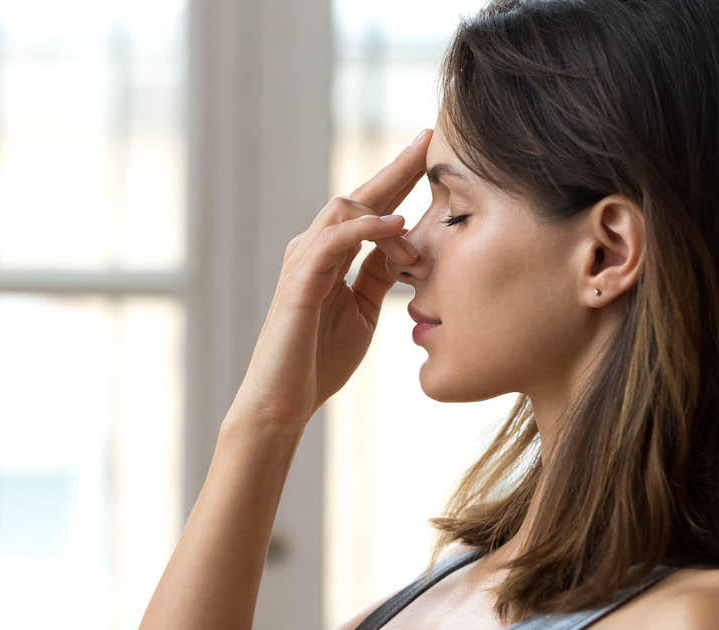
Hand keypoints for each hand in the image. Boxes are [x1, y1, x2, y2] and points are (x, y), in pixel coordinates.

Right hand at [223, 129, 431, 433]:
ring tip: (416, 238)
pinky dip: (367, 229)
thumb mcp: (364, 310)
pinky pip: (335, 240)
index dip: (401, 178)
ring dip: (388, 213)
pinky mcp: (298, 281)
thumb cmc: (318, 359)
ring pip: (344, 208)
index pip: (371, 206)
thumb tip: (409, 247)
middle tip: (429, 139)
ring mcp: (302, 261)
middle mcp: (313, 247)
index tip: (434, 152)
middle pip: (360, 193)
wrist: (284, 401)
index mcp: (331, 254)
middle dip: (397, 167)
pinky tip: (398, 229)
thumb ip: (379, 275)